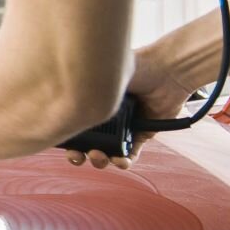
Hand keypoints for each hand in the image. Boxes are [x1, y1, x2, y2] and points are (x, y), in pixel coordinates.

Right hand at [66, 50, 190, 168]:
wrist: (167, 72)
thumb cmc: (136, 68)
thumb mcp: (103, 76)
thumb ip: (83, 88)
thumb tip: (62, 100)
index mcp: (93, 104)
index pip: (74, 127)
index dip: (67, 140)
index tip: (65, 146)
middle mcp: (105, 118)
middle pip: (86, 144)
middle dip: (80, 156)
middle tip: (79, 156)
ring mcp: (122, 128)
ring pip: (106, 153)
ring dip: (100, 160)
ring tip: (101, 156)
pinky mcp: (141, 135)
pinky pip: (129, 155)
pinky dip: (124, 161)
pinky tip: (121, 160)